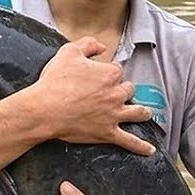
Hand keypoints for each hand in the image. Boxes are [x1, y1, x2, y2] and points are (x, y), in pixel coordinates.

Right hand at [30, 38, 154, 154]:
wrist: (45, 109)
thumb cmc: (55, 82)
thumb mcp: (69, 52)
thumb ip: (88, 44)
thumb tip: (101, 47)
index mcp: (110, 74)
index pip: (117, 70)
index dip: (108, 72)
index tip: (99, 75)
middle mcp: (116, 94)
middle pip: (128, 89)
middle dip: (123, 89)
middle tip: (114, 93)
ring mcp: (114, 114)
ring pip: (137, 113)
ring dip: (142, 112)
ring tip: (145, 114)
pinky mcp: (108, 132)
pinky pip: (129, 141)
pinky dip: (141, 146)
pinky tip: (149, 150)